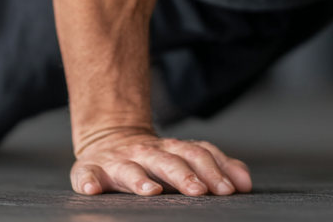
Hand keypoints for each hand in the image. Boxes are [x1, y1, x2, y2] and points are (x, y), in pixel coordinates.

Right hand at [71, 128, 252, 195]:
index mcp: (173, 149)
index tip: (228, 189)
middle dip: (185, 176)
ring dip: (140, 180)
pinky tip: (91, 189)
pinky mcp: (91, 169)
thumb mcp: (186, 157)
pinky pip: (86, 174)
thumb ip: (218, 167)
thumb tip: (246, 183)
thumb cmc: (156, 157)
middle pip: (169, 161)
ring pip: (131, 169)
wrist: (110, 139)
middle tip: (200, 192)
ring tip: (152, 191)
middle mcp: (148, 152)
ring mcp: (119, 160)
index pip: (198, 155)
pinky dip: (88, 180)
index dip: (214, 170)